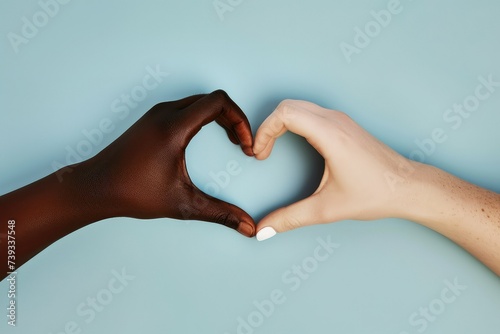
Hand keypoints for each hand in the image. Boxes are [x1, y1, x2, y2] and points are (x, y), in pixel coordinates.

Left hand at [73, 90, 255, 235]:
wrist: (95, 187)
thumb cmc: (133, 193)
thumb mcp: (183, 204)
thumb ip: (220, 214)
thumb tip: (248, 228)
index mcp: (174, 127)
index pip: (220, 102)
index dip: (241, 120)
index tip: (245, 145)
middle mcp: (166, 113)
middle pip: (213, 99)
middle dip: (234, 119)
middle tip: (242, 144)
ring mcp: (157, 113)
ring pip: (200, 102)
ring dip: (220, 118)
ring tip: (232, 141)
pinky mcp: (152, 119)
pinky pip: (187, 108)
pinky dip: (205, 118)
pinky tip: (208, 139)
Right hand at [252, 99, 418, 238]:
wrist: (408, 187)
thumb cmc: (375, 194)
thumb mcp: (327, 209)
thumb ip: (291, 218)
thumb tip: (263, 230)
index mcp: (330, 134)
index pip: (284, 113)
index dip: (264, 131)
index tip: (259, 155)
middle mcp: (335, 120)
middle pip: (288, 106)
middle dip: (268, 126)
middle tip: (262, 152)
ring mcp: (341, 120)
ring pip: (299, 106)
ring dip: (280, 124)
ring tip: (272, 149)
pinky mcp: (344, 124)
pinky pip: (310, 113)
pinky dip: (293, 123)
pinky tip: (292, 144)